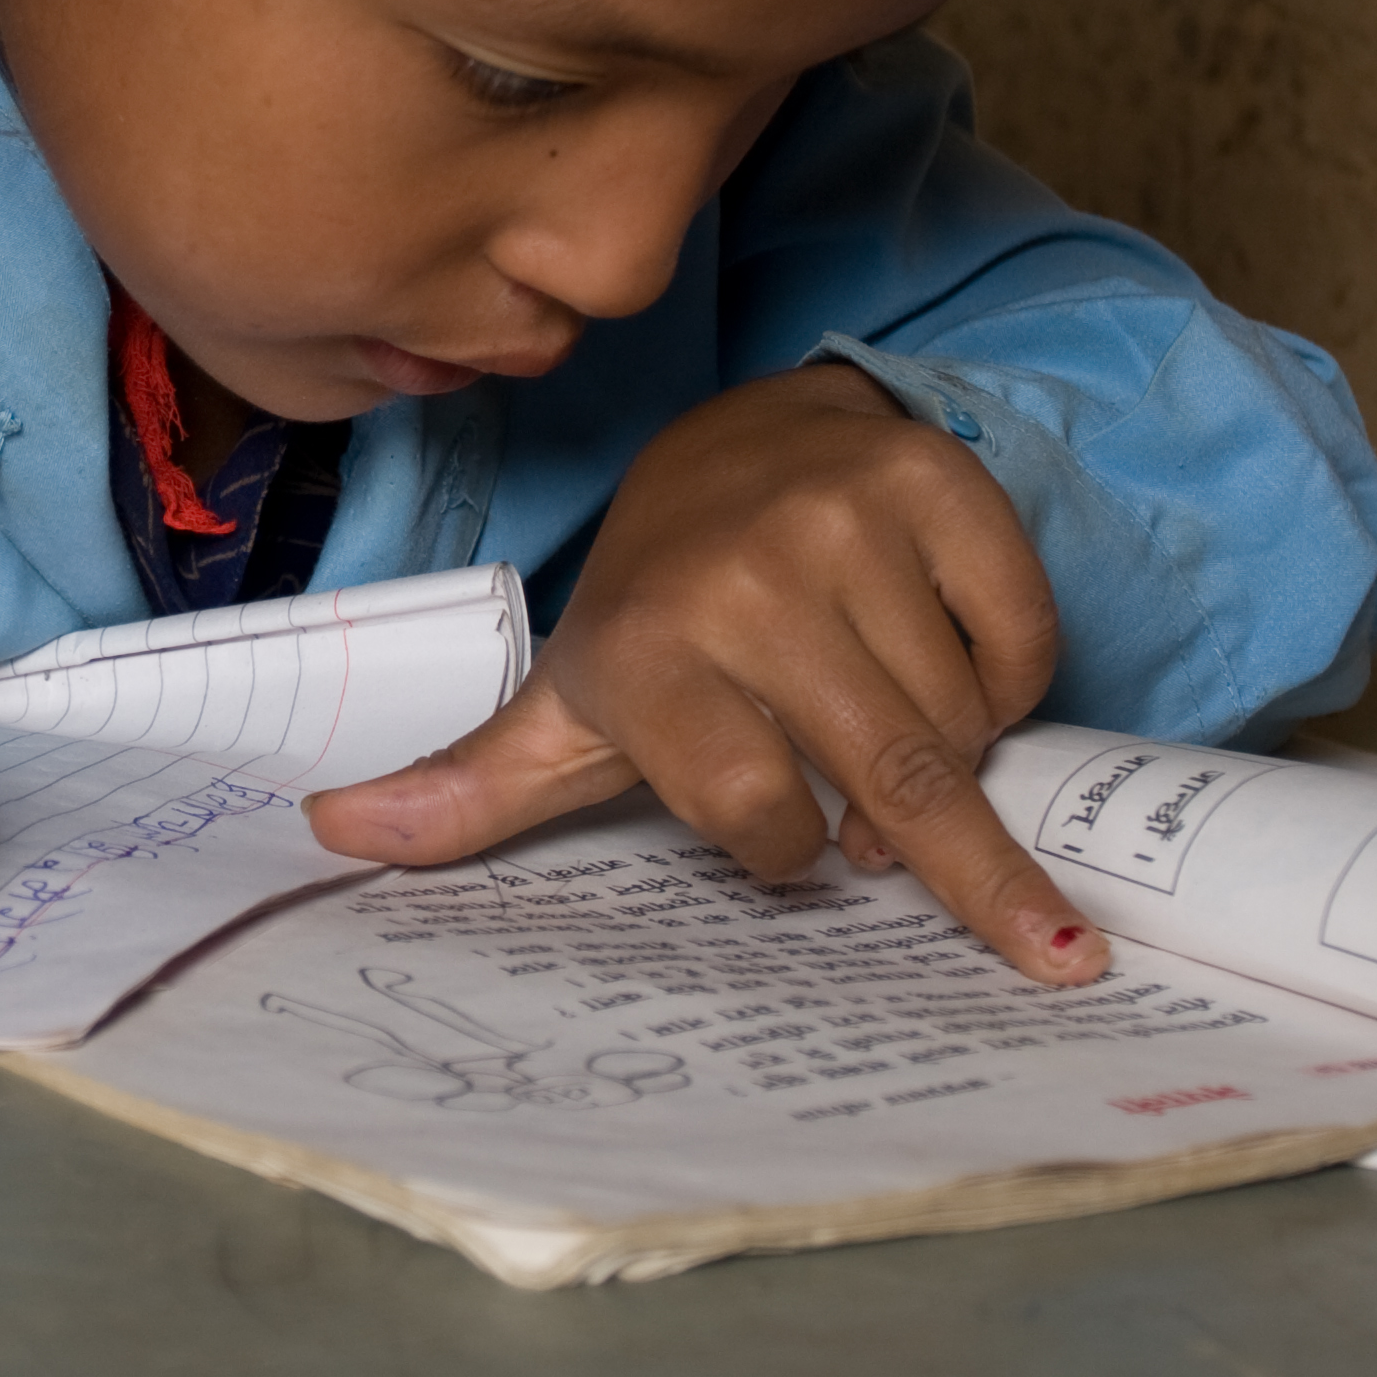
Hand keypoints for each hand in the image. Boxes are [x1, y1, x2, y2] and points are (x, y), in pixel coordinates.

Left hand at [305, 361, 1108, 985]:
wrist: (739, 430)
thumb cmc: (661, 605)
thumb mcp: (569, 700)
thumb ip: (474, 789)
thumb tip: (335, 838)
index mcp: (647, 647)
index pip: (756, 809)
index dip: (789, 853)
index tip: (800, 857)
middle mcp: (747, 577)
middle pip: (888, 774)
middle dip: (968, 871)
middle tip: (1042, 946)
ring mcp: (848, 518)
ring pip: (962, 715)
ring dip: (960, 762)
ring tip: (906, 741)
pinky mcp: (938, 481)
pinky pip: (1021, 637)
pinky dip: (1013, 683)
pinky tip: (963, 677)